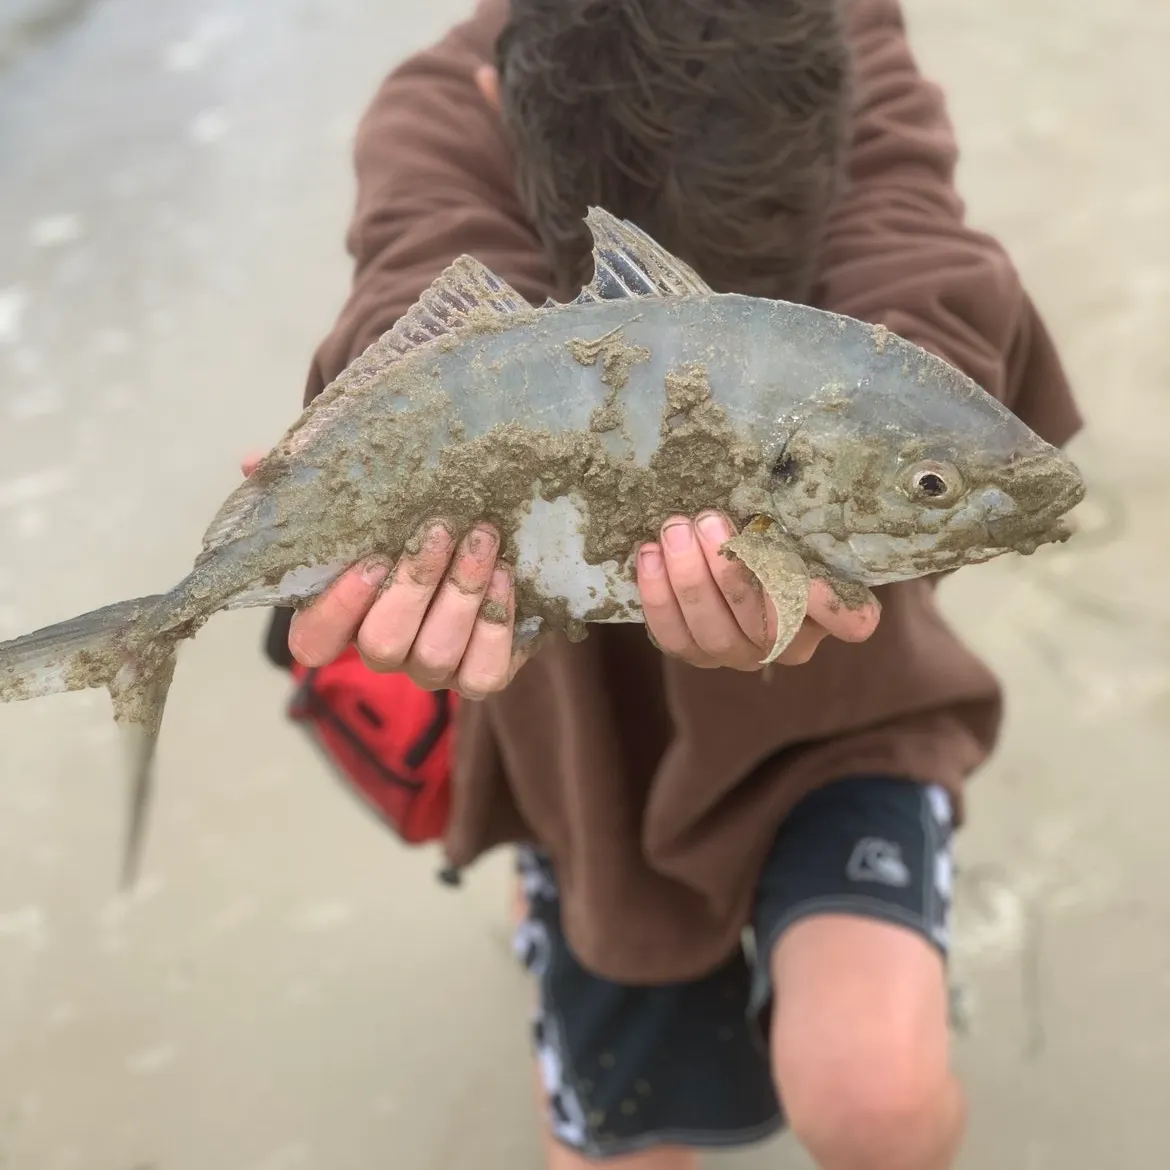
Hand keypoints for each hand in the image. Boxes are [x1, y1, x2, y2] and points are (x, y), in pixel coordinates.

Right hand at [240, 452, 527, 699]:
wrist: (488, 543)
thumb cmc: (408, 522)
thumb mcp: (363, 501)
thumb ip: (311, 490)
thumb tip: (252, 460)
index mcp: (340, 620)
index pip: (313, 642)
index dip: (338, 609)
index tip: (371, 559)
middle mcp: (382, 652)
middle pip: (384, 645)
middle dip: (415, 586)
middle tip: (441, 530)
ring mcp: (430, 669)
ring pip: (437, 655)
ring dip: (461, 596)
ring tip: (483, 539)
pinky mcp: (478, 676)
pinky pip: (484, 672)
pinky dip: (495, 626)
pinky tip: (505, 577)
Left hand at [635, 511, 880, 668]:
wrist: (730, 553)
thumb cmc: (776, 531)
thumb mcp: (796, 523)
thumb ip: (801, 520)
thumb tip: (794, 485)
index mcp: (827, 616)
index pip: (850, 623)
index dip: (830, 605)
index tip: (812, 576)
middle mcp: (787, 645)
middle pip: (765, 625)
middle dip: (731, 571)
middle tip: (707, 521)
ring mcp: (739, 655)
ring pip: (714, 633)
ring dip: (689, 579)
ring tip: (674, 531)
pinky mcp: (697, 654)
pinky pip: (675, 637)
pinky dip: (659, 596)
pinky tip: (649, 555)